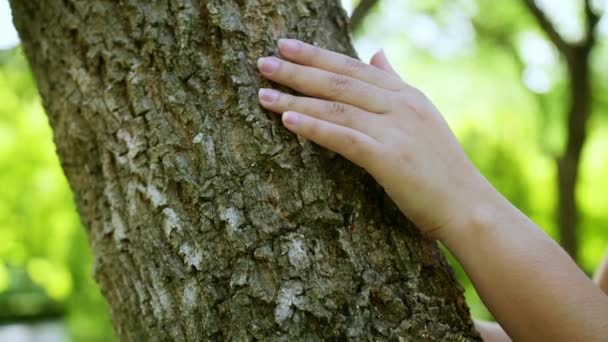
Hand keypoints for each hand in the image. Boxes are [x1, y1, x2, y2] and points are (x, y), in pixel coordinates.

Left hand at [257, 39, 490, 238]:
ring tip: (263, 94)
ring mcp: (395, 130)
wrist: (468, 206)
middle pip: (340, 81)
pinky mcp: (389, 158)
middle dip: (299, 70)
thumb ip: (396, 84)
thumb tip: (377, 53)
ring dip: (297, 98)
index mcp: (406, 95)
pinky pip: (344, 137)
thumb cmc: (441, 168)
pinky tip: (288, 120)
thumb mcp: (421, 116)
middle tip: (264, 63)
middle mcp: (400, 105)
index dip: (317, 55)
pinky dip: (314, 127)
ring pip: (337, 107)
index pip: (354, 67)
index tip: (286, 46)